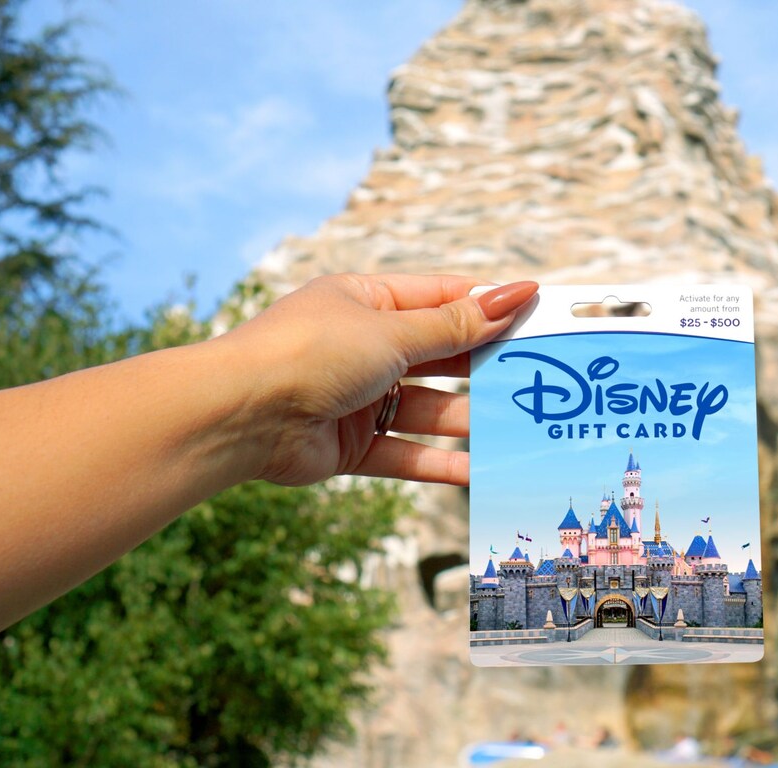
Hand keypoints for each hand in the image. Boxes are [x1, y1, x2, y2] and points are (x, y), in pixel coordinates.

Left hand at [221, 273, 536, 486]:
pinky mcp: (348, 445)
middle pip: (438, 356)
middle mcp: (362, 347)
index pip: (441, 298)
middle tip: (538, 376)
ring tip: (516, 428)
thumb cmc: (309, 353)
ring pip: (425, 408)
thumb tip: (514, 294)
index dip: (488, 306)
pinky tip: (477, 471)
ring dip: (466, 419)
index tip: (538, 312)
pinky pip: (403, 452)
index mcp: (366, 301)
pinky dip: (437, 462)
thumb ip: (455, 326)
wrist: (239, 415)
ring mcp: (355, 397)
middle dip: (484, 366)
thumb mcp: (392, 332)